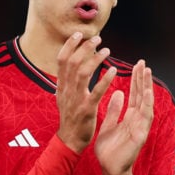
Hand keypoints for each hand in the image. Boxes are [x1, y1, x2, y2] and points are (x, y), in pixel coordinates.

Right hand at [56, 32, 116, 153]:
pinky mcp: (87, 109)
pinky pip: (96, 92)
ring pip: (83, 73)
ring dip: (95, 59)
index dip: (69, 45)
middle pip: (72, 62)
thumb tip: (67, 65)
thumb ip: (66, 81)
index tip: (78, 34)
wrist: (69, 140)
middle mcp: (66, 90)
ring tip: (106, 51)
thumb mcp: (63, 97)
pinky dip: (105, 79)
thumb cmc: (70, 117)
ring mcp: (76, 100)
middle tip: (97, 39)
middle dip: (84, 47)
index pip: (61, 60)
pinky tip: (113, 71)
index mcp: (61, 86)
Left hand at [95, 59, 153, 174]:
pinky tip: (146, 92)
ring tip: (147, 72)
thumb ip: (114, 110)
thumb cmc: (109, 151)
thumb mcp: (109, 125)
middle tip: (143, 63)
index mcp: (129, 117)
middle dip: (142, 80)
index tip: (136, 66)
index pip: (134, 95)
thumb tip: (119, 92)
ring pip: (146, 103)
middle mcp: (137, 120)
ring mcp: (140, 127)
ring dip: (147, 87)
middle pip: (141, 96)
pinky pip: (144, 118)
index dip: (135, 81)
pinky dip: (146, 104)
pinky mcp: (140, 135)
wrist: (109, 170)